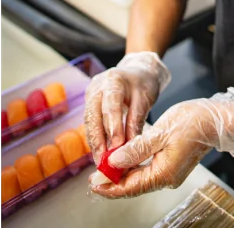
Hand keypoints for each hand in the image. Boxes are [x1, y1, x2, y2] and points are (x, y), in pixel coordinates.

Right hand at [83, 52, 171, 166]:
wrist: (136, 71)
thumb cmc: (142, 83)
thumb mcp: (145, 99)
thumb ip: (136, 121)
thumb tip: (130, 147)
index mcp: (113, 80)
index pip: (111, 105)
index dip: (112, 127)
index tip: (116, 147)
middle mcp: (97, 86)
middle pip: (93, 115)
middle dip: (97, 140)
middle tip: (104, 162)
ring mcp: (91, 94)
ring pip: (89, 121)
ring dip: (94, 143)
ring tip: (101, 163)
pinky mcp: (89, 103)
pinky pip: (90, 123)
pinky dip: (95, 139)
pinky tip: (100, 154)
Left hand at [89, 88, 233, 198]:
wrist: (215, 120)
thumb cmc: (191, 122)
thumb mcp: (159, 133)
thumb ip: (135, 149)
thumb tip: (114, 161)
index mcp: (164, 173)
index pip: (131, 186)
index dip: (110, 186)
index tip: (94, 184)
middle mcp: (166, 177)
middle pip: (134, 185)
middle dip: (113, 181)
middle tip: (94, 177)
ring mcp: (169, 171)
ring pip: (140, 177)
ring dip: (121, 173)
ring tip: (103, 168)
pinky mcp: (170, 163)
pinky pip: (147, 169)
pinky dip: (133, 166)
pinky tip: (122, 159)